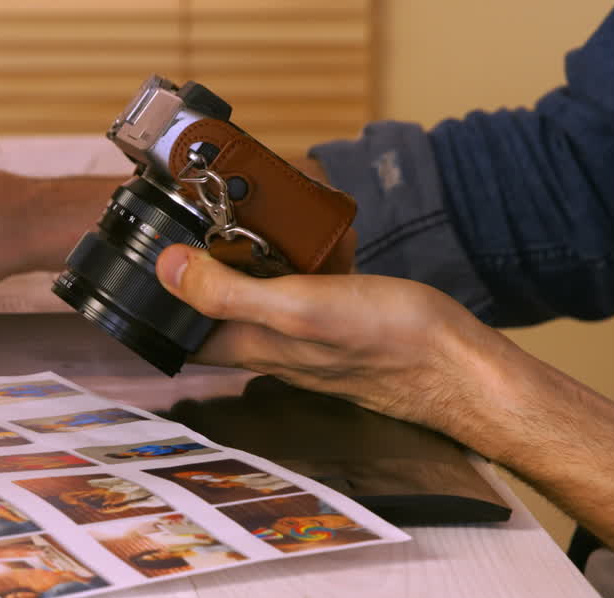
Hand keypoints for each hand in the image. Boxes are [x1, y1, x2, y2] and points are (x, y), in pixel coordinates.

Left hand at [154, 243, 507, 435]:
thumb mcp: (297, 306)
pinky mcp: (336, 320)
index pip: (180, 327)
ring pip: (264, 286)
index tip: (156, 251)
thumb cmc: (385, 342)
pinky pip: (308, 284)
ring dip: (265, 251)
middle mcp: (268, 343)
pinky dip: (311, 259)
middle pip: (219, 298)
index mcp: (248, 345)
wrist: (458, 364)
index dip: (160, 294)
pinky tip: (329, 241)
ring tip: (276, 218)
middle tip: (221, 216)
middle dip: (215, 258)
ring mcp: (303, 332)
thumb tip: (167, 269)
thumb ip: (229, 292)